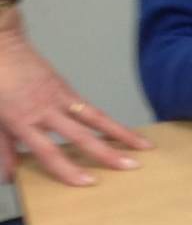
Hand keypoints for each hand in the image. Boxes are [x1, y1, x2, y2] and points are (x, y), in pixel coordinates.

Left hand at [0, 8, 150, 186]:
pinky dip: (108, 122)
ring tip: (145, 146)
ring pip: (96, 118)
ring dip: (122, 134)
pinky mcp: (66, 88)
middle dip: (106, 153)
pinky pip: (91, 108)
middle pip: (81, 135)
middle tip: (130, 167)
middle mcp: (46, 110)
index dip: (67, 168)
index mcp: (22, 119)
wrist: (0, 43)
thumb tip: (10, 176)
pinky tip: (123, 132)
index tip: (88, 182)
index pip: (48, 150)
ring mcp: (59, 97)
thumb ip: (3, 147)